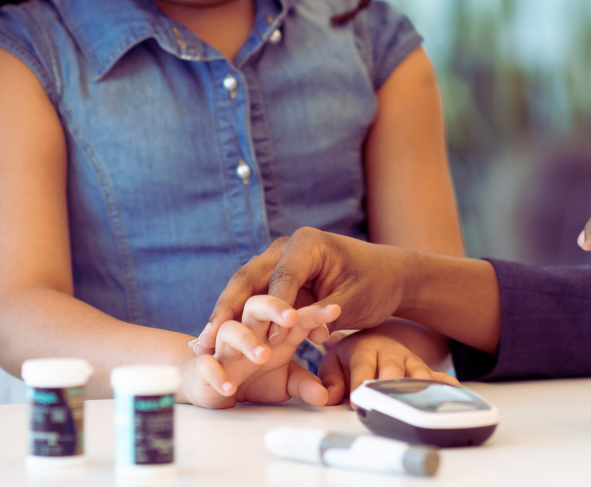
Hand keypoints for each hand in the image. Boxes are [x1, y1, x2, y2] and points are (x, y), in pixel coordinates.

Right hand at [182, 296, 339, 407]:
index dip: (313, 312)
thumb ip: (303, 384)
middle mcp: (249, 330)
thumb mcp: (284, 380)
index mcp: (273, 329)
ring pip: (230, 330)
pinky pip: (207, 364)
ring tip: (263, 355)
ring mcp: (225, 346)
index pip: (294, 315)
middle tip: (291, 317)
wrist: (212, 383)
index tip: (334, 310)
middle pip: (256, 305)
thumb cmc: (254, 375)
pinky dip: (217, 374)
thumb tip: (324, 396)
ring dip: (246, 340)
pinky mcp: (205, 364)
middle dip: (273, 307)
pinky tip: (230, 387)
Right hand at [197, 229, 410, 349]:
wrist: (388, 276)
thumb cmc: (376, 286)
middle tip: (207, 339)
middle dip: (227, 309)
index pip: (281, 278)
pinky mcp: (275, 279)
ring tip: (202, 345)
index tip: (264, 340)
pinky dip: (235, 318)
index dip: (272, 311)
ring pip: (243, 288)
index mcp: (307, 244)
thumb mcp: (353, 302)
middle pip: (248, 278)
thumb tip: (295, 332)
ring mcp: (277, 261)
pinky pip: (251, 298)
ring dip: (224, 315)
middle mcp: (285, 247)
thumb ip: (322, 315)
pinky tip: (217, 343)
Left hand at [318, 329, 458, 405]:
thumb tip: (329, 397)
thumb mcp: (334, 361)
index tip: (357, 400)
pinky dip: (444, 382)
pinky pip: (437, 375)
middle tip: (388, 403)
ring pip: (417, 372)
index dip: (360, 384)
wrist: (378, 335)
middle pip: (393, 369)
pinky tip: (452, 389)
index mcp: (364, 349)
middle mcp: (389, 353)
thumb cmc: (353, 354)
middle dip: (390, 385)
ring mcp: (408, 360)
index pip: (362, 367)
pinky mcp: (422, 369)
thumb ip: (329, 379)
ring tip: (421, 400)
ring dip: (418, 386)